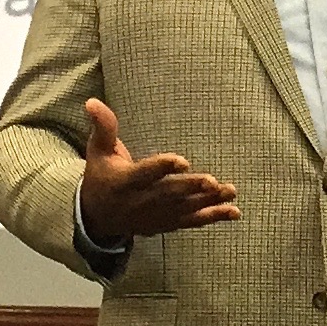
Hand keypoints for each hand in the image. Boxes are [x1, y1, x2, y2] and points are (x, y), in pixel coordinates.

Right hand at [78, 98, 239, 240]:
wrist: (97, 217)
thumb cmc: (101, 176)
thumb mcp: (98, 151)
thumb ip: (103, 127)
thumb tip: (92, 102)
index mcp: (124, 182)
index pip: (145, 174)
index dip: (163, 168)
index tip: (183, 161)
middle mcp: (141, 201)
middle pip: (169, 194)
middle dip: (191, 188)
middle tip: (212, 181)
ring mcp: (156, 216)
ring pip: (184, 209)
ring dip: (208, 202)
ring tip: (229, 191)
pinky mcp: (167, 224)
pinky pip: (192, 221)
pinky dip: (213, 217)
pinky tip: (233, 211)